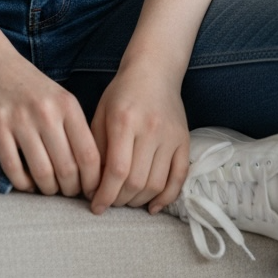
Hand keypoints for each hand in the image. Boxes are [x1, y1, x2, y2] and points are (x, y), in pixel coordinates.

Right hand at [0, 51, 101, 198]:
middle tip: (67, 193)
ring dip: (47, 190)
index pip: (89, 155)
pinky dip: (22, 184)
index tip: (90, 191)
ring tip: (48, 189)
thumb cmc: (30, 85)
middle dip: (70, 189)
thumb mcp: (60, 98)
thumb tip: (91, 171)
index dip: (93, 181)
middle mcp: (47, 112)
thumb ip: (75, 128)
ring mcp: (21, 119)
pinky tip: (26, 183)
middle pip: (67, 169)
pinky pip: (13, 169)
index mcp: (68, 105)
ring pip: (42, 173)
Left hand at [89, 62, 189, 214]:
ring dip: (139, 201)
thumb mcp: (101, 113)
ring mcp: (171, 136)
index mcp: (125, 121)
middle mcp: (151, 129)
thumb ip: (97, 148)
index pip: (116, 170)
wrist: (154, 70)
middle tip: (109, 203)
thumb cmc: (122, 92)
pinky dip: (166, 198)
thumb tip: (92, 186)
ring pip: (156, 184)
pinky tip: (152, 207)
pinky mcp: (184, 141)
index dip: (105, 195)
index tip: (96, 207)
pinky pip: (179, 178)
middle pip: (136, 182)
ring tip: (126, 201)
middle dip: (119, 201)